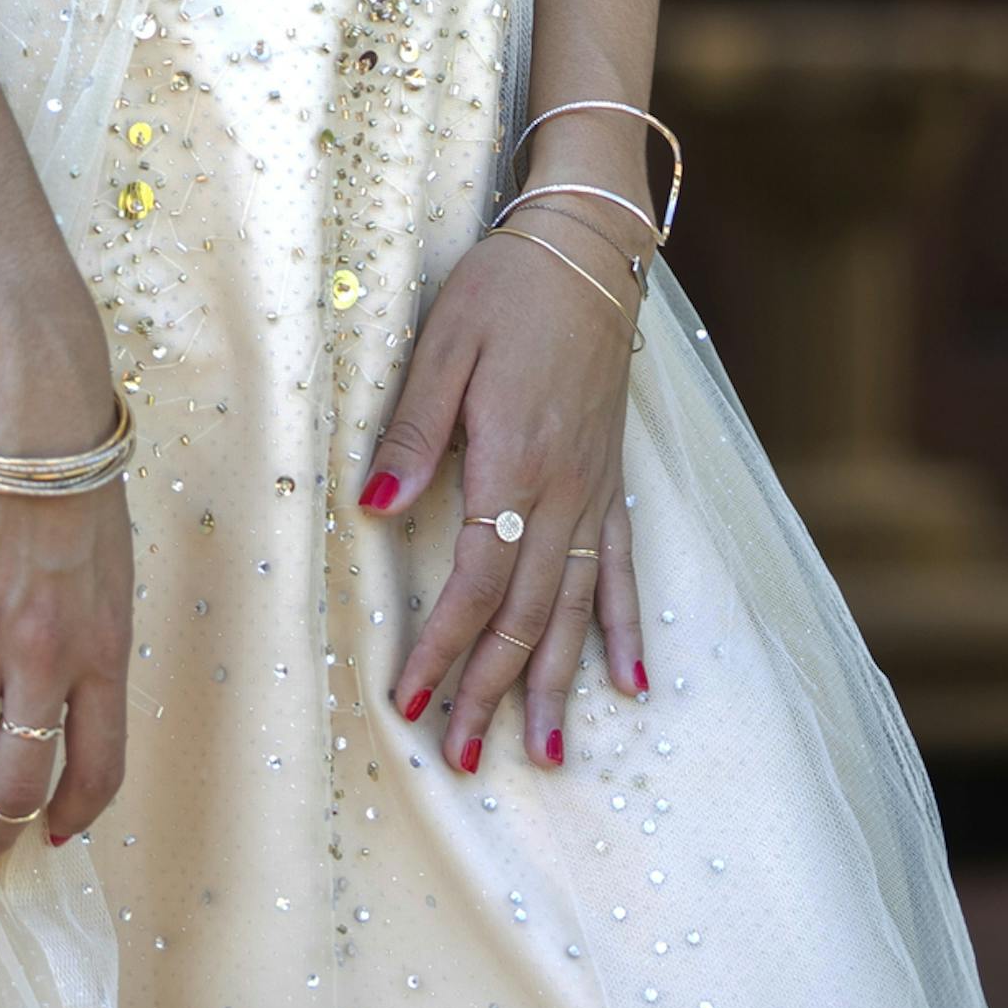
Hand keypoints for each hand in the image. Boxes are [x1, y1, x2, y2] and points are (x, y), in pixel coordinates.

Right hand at [0, 358, 133, 869]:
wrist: (28, 408)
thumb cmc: (76, 479)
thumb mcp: (109, 570)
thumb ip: (89, 638)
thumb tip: (62, 696)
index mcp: (104, 648)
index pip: (100, 766)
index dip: (72, 813)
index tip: (52, 833)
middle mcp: (46, 655)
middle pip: (19, 777)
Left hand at [356, 210, 646, 773]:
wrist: (587, 250)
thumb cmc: (506, 289)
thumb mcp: (445, 343)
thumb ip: (415, 428)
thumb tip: (377, 505)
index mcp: (515, 461)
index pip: (477, 581)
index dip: (444, 648)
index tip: (413, 704)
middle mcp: (564, 490)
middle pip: (527, 612)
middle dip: (491, 690)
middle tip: (462, 757)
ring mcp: (596, 488)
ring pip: (577, 606)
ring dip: (557, 682)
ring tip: (545, 752)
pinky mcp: (614, 477)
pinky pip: (625, 566)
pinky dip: (625, 626)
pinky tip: (630, 680)